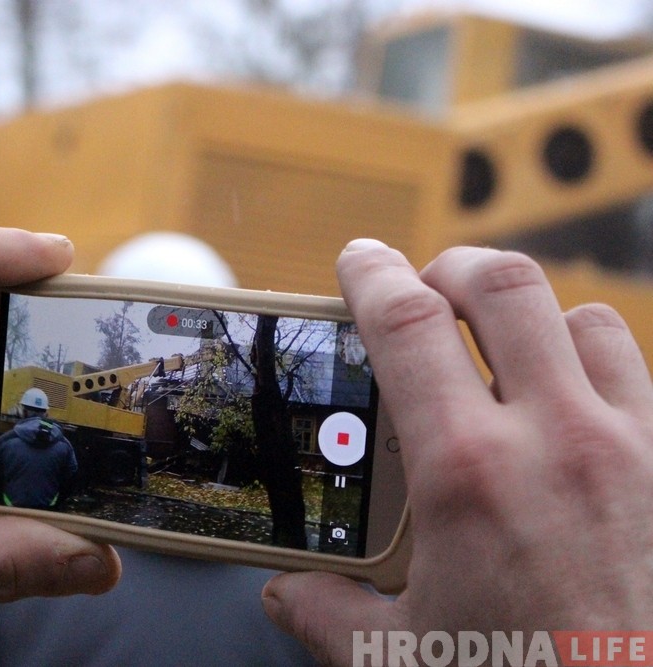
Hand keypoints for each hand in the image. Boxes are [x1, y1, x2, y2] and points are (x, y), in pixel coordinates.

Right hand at [262, 240, 652, 663]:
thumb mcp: (399, 659)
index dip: (373, 274)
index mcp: (468, 473)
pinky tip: (574, 408)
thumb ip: (329, 613)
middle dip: (454, 268)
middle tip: (427, 287)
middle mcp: (556, 439)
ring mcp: (632, 450)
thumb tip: (288, 596)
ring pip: (586, 320)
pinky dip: (600, 367)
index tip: (360, 260)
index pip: (406, 324)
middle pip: (504, 286)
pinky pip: (642, 376)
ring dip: (536, 318)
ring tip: (506, 347)